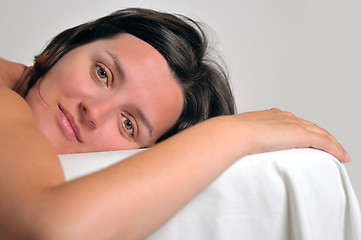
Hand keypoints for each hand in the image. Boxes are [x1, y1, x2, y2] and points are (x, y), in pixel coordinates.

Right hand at [227, 108, 349, 161]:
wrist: (234, 133)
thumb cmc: (233, 136)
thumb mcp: (243, 136)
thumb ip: (250, 140)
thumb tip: (245, 149)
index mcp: (272, 116)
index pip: (295, 123)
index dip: (306, 131)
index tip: (310, 139)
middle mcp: (285, 117)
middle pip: (311, 127)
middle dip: (323, 136)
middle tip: (331, 147)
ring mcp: (293, 125)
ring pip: (321, 133)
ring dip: (332, 143)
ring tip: (339, 153)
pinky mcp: (299, 134)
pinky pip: (324, 142)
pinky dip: (334, 149)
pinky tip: (341, 156)